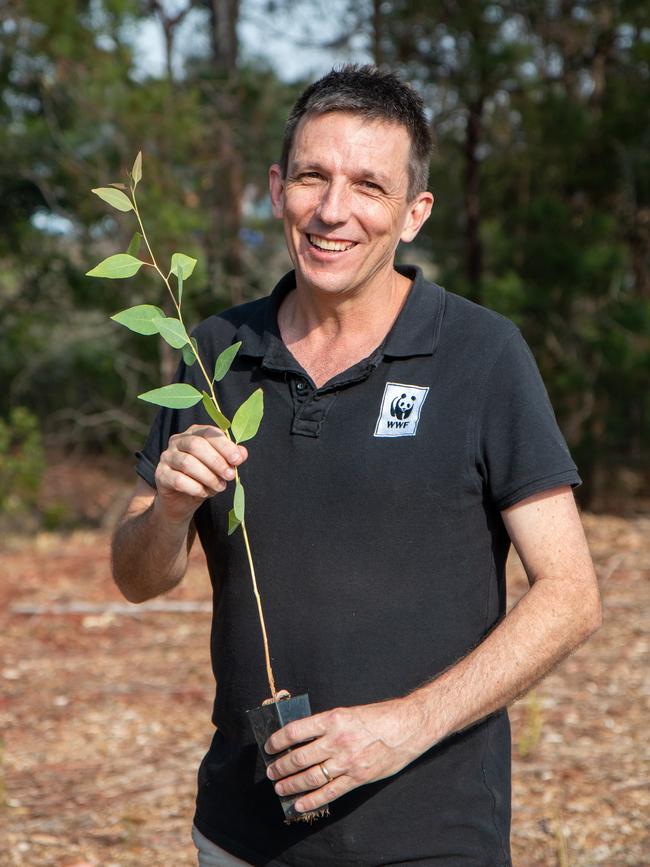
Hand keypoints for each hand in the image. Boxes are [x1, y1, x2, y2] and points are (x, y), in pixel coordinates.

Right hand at [154, 424, 246, 522]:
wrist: (182, 501)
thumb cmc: (203, 479)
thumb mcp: (220, 468)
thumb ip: (231, 458)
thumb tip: (242, 453)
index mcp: (194, 433)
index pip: (209, 433)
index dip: (224, 445)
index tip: (237, 459)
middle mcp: (178, 441)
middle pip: (196, 445)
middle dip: (216, 461)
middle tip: (230, 475)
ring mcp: (167, 457)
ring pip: (187, 462)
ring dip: (208, 476)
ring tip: (220, 486)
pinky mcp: (160, 475)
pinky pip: (178, 480)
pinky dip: (195, 487)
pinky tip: (204, 492)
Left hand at [265, 697, 429, 813]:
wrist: (408, 726)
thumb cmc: (379, 716)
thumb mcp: (348, 712)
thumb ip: (327, 725)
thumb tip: (302, 737)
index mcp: (332, 719)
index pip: (295, 731)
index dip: (277, 740)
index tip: (269, 746)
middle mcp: (337, 740)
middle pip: (299, 758)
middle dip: (280, 767)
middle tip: (271, 772)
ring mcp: (347, 761)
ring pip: (310, 777)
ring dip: (291, 785)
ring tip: (280, 788)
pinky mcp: (357, 778)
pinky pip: (329, 793)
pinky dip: (311, 801)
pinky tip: (299, 804)